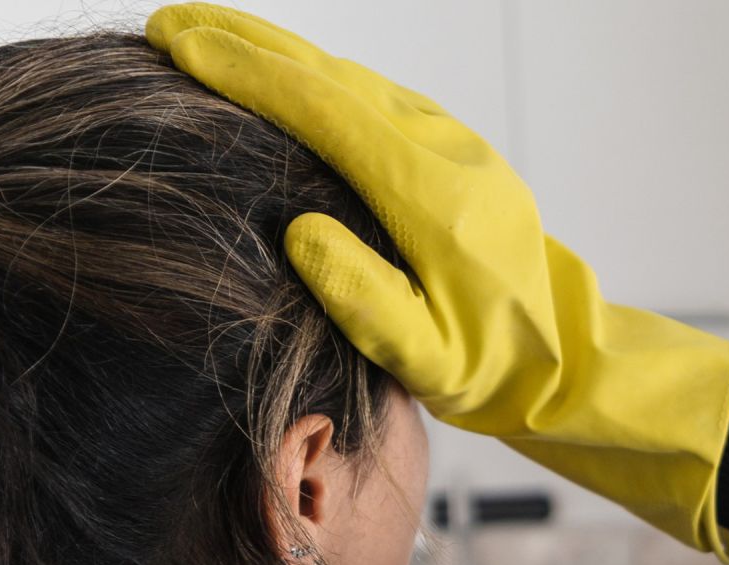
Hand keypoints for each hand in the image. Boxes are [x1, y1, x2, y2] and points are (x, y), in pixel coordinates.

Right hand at [146, 4, 728, 560]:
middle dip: (248, 45)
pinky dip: (313, 78)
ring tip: (202, 37)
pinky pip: (369, 97)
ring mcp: (451, 144)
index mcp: (433, 197)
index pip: (327, 114)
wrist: (560, 355)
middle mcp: (444, 152)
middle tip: (168, 23)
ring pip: (350, 79)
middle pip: (332, 78)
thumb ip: (367, 303)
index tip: (183, 47)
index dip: (251, 76)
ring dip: (276, 54)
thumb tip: (300, 233)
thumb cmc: (489, 366)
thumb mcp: (428, 360)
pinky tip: (274, 75)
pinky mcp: (449, 150)